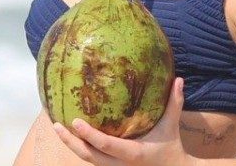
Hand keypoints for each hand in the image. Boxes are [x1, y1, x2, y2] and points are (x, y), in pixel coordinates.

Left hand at [53, 76, 192, 165]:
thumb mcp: (172, 125)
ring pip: (87, 159)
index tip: (75, 122)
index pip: (105, 145)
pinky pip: (92, 158)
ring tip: (58, 127)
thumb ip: (174, 102)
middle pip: (88, 156)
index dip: (89, 135)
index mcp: (132, 153)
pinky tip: (72, 134)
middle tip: (56, 124)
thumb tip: (179, 79)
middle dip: (70, 142)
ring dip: (71, 144)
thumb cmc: (170, 147)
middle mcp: (119, 164)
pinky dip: (80, 147)